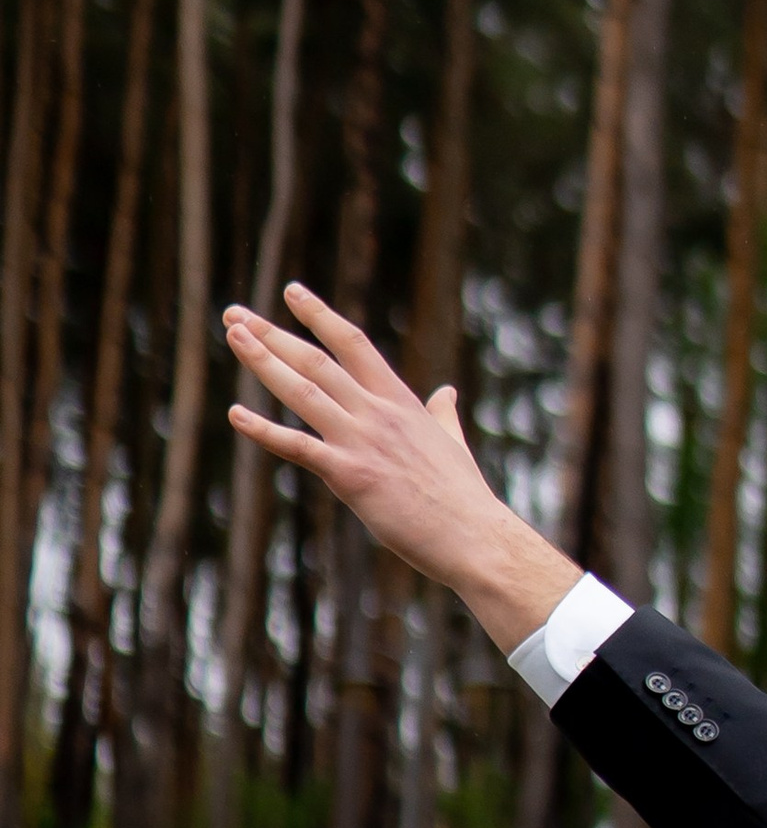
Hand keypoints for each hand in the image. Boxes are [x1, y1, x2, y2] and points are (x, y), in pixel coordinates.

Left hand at [222, 287, 580, 655]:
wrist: (473, 535)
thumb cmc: (464, 497)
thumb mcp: (453, 443)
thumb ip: (444, 414)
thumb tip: (448, 392)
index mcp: (400, 401)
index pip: (354, 344)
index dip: (320, 315)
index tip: (292, 292)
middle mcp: (377, 412)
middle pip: (317, 360)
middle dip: (272, 334)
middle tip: (234, 313)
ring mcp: (362, 441)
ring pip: (303, 390)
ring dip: (263, 361)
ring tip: (233, 335)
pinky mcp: (351, 476)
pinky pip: (298, 447)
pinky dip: (264, 430)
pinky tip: (235, 415)